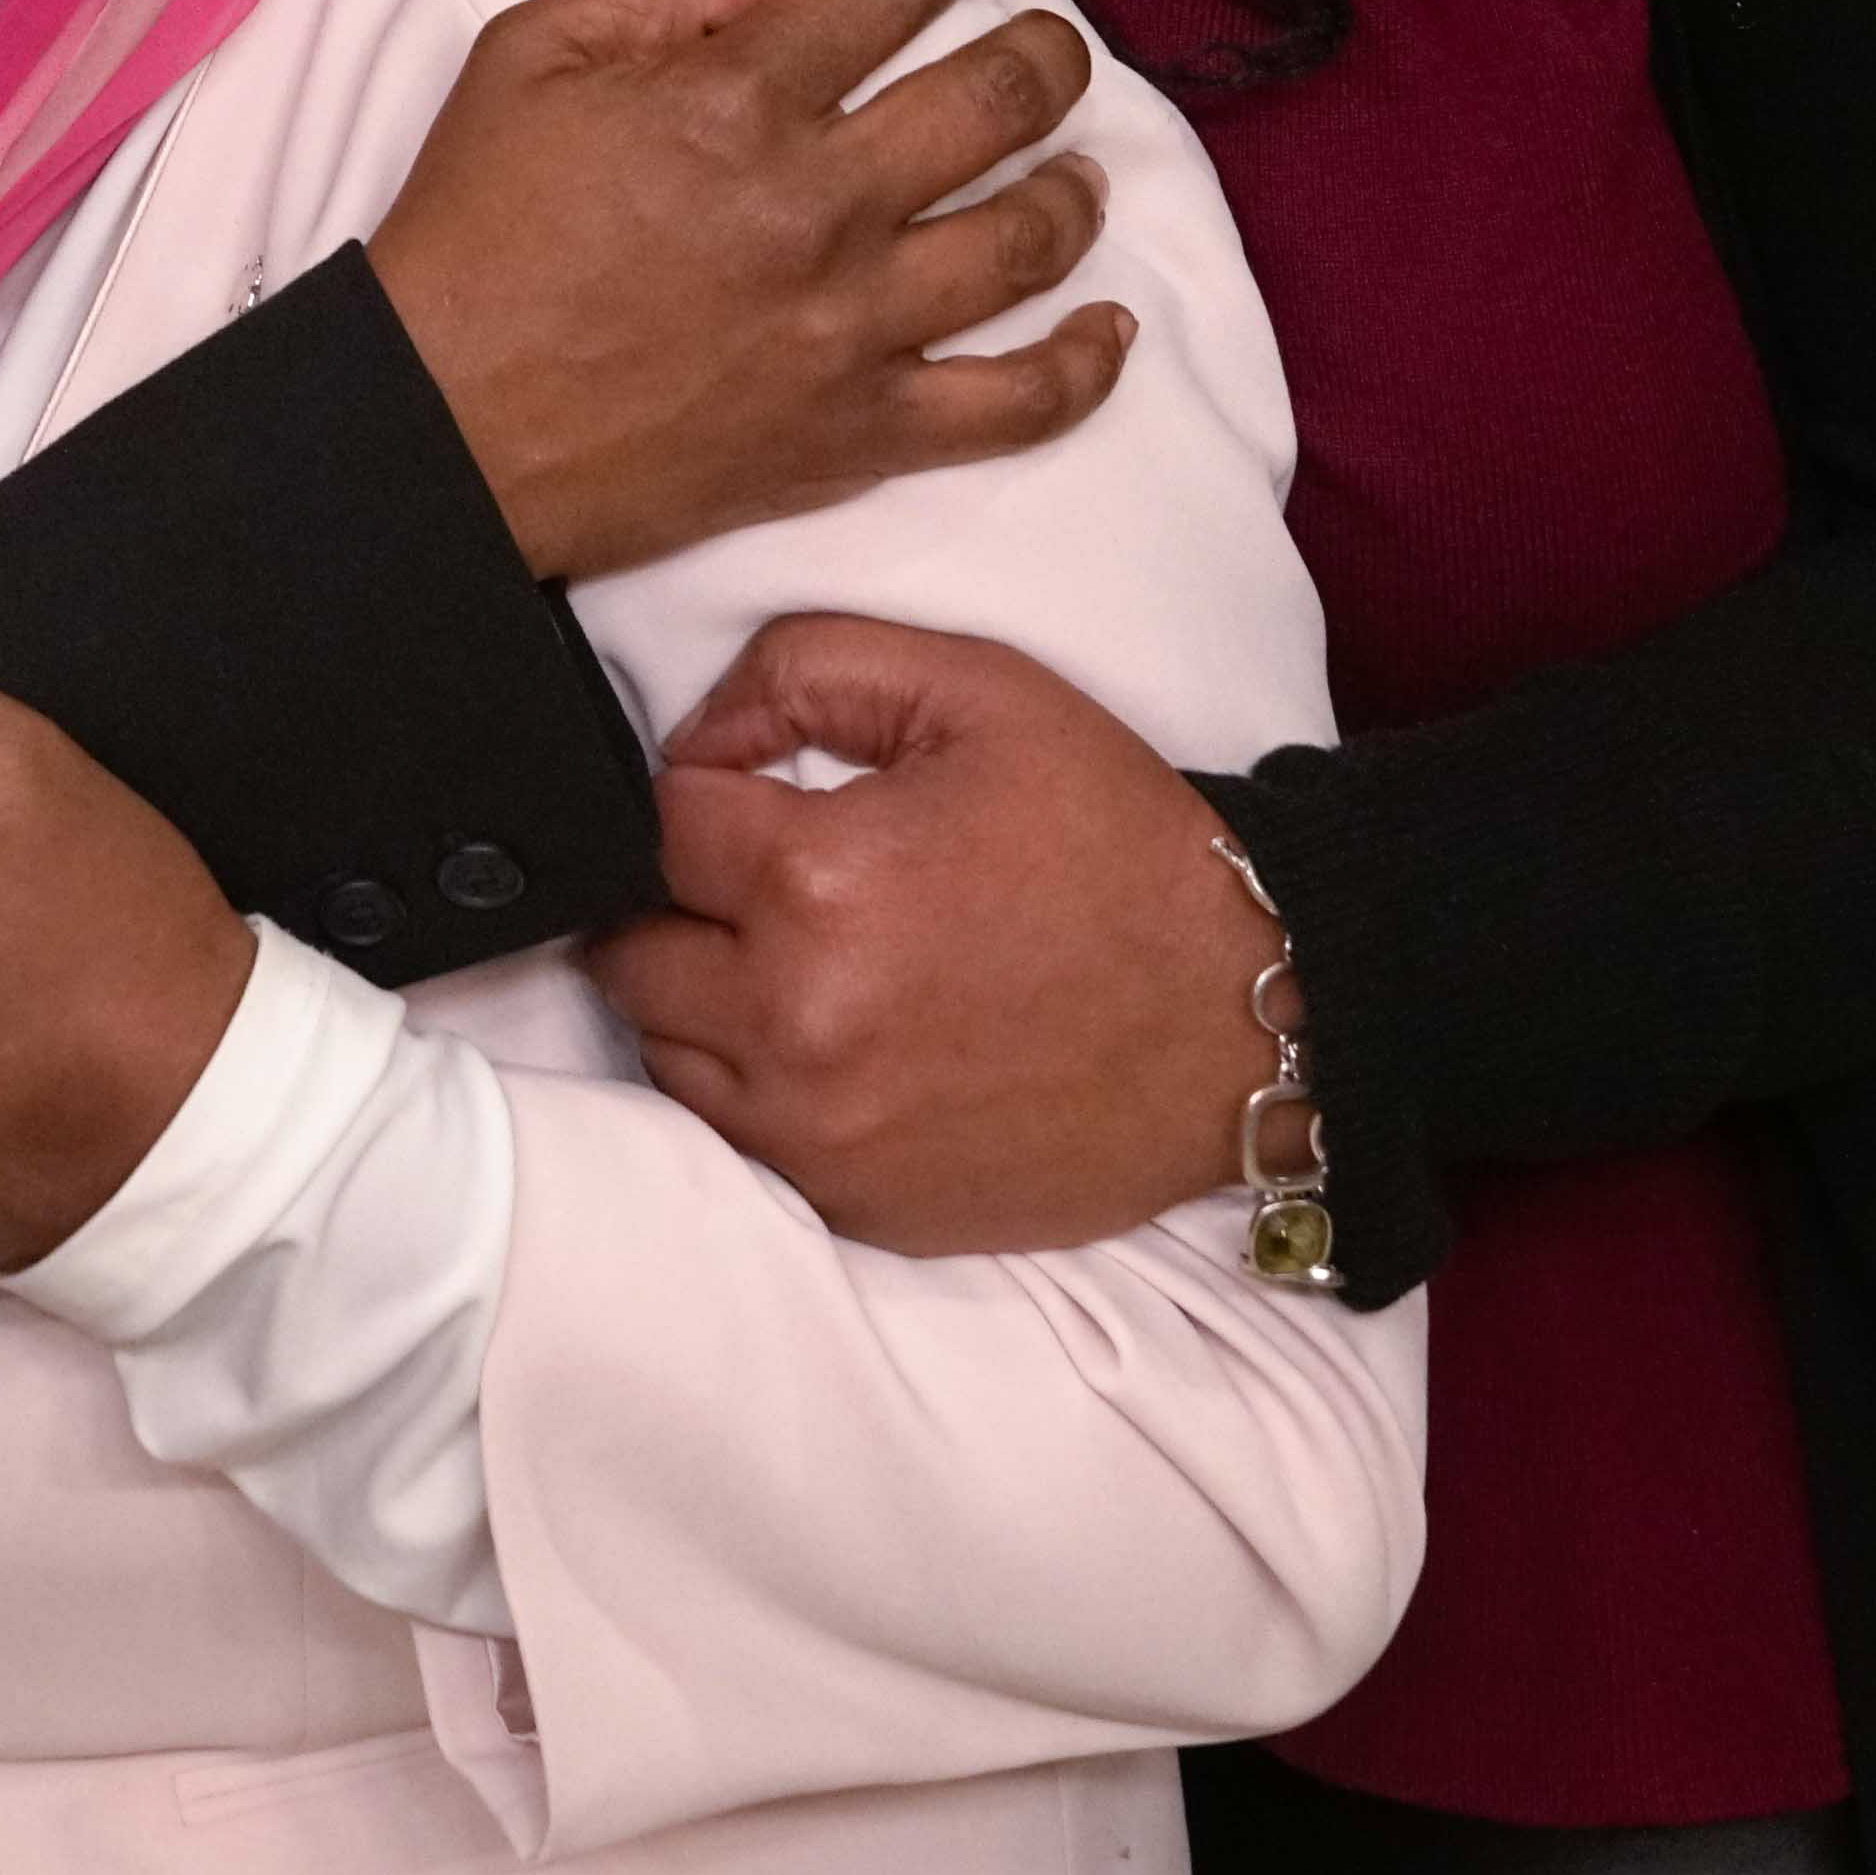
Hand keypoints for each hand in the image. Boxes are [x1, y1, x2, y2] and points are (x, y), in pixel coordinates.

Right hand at [357, 0, 1130, 576]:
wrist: (441, 424)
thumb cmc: (475, 231)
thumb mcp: (531, 53)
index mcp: (738, 94)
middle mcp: (819, 200)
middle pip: (997, 97)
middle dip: (1042, 51)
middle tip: (1042, 46)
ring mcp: (852, 322)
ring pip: (1029, 237)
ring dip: (1075, 185)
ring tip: (1074, 165)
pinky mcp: (860, 429)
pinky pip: (1014, 404)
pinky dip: (1082, 366)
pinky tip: (1110, 328)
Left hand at [592, 612, 1269, 1257]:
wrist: (1241, 1013)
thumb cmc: (1113, 844)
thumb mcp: (974, 691)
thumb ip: (803, 670)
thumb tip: (694, 735)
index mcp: (816, 882)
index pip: (659, 822)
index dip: (705, 792)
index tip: (760, 798)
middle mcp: (795, 1024)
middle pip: (634, 950)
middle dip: (682, 902)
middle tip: (766, 883)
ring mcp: (819, 1132)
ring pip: (665, 1052)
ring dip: (705, 999)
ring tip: (801, 962)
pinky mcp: (852, 1204)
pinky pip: (734, 1139)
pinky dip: (756, 1087)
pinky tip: (833, 1042)